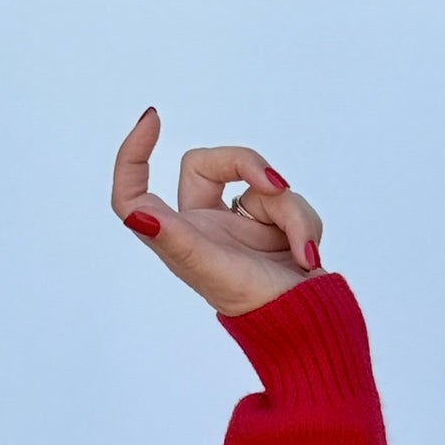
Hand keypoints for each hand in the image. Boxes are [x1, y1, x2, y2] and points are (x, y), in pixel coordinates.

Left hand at [111, 107, 327, 315]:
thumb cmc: (256, 305)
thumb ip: (176, 238)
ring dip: (291, 214)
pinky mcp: (273, 226)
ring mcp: (239, 225)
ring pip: (263, 184)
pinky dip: (305, 225)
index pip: (135, 192)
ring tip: (302, 254)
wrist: (311, 323)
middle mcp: (203, 227)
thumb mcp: (211, 269)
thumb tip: (138, 215)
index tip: (153, 121)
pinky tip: (308, 257)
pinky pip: (290, 202)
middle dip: (248, 166)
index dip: (133, 154)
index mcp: (178, 237)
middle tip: (275, 185)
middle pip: (210, 165)